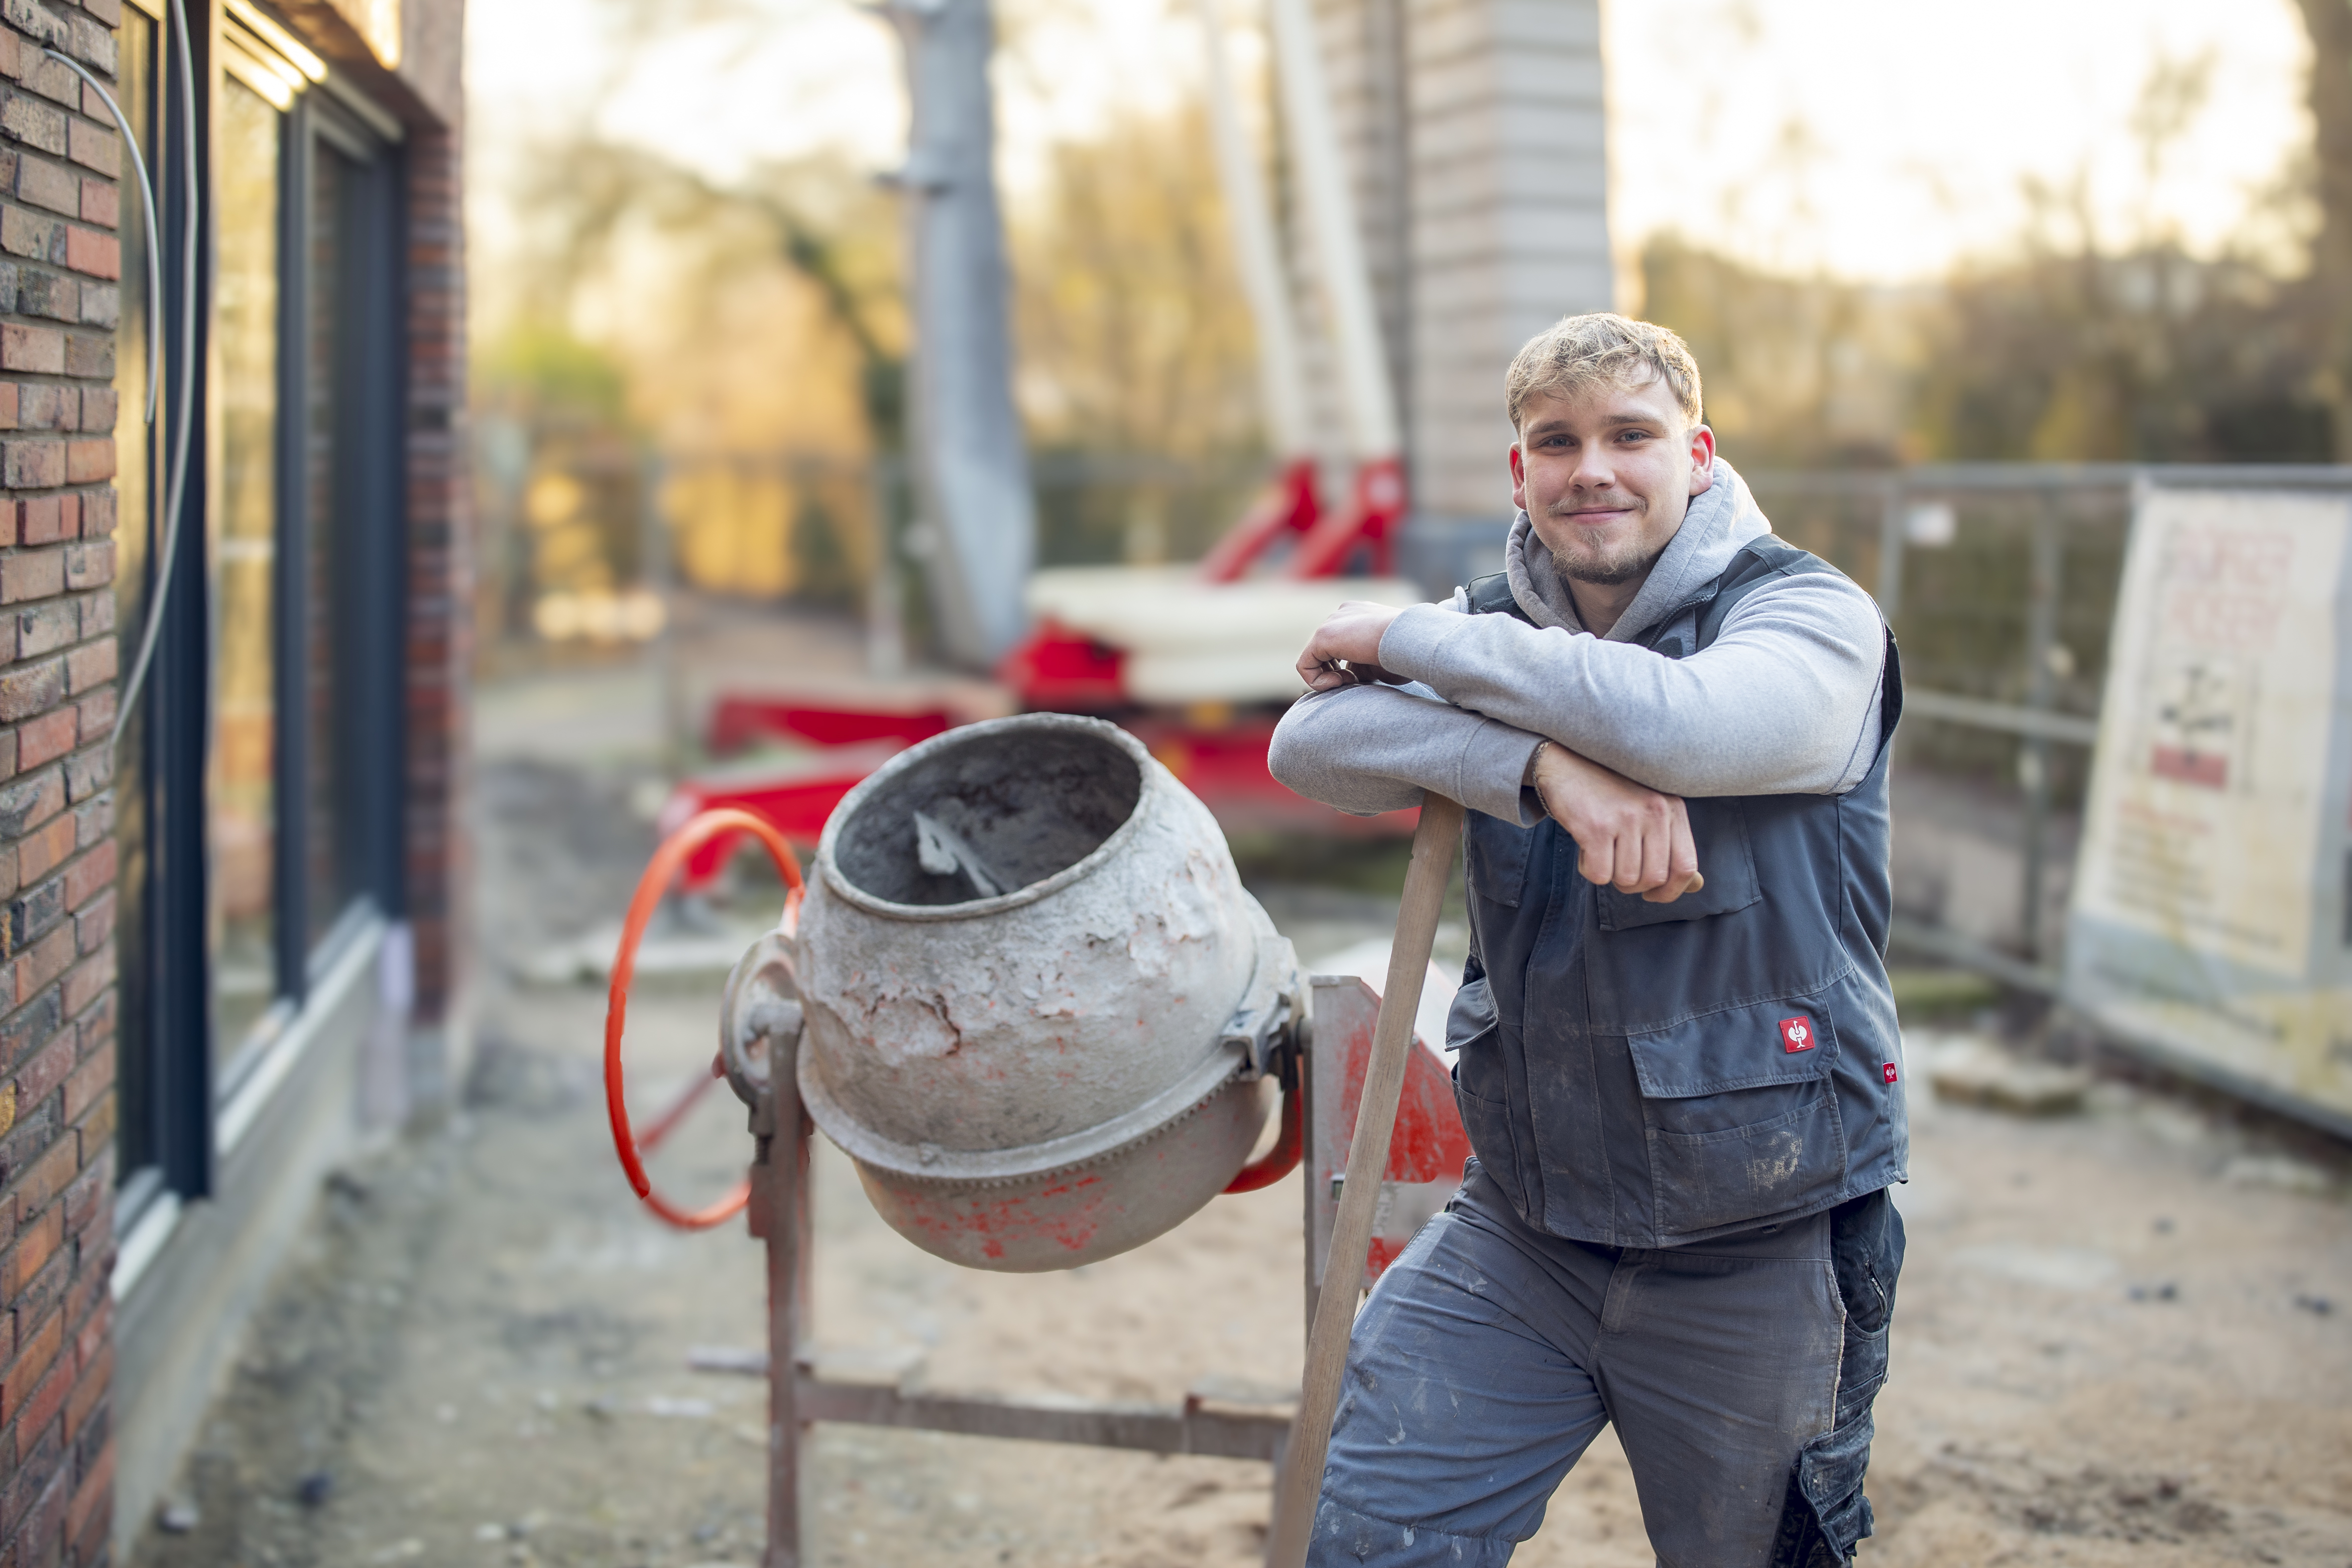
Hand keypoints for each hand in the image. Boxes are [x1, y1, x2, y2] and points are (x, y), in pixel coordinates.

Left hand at [1296, 601, 1405, 690]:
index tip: (1362, 677)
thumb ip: (1364, 663)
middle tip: (1355, 681)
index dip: (1348, 667)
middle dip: (1335, 671)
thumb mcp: (1384, 657)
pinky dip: (1318, 681)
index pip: (1341, 643)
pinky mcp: (1322, 636)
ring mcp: (1331, 622)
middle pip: (1326, 650)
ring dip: (1328, 677)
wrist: (1412, 639)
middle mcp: (1344, 613)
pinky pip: (1305, 665)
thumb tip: (1351, 674)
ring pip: (1313, 658)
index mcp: (1361, 614)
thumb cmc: (1406, 652)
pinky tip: (1339, 683)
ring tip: (1349, 681)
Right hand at [1531, 744, 1702, 902]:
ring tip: (1601, 852)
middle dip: (1633, 885)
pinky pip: (1599, 874)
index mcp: (1672, 808)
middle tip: (1617, 869)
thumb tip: (1696, 885)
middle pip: (1654, 878)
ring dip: (1610, 875)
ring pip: (1625, 879)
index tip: (1653, 894)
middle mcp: (1654, 811)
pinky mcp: (1596, 827)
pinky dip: (1589, 870)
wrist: (1567, 763)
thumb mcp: (1650, 809)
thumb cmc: (1611, 792)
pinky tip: (1586, 849)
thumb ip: (1672, 845)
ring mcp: (1625, 818)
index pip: (1685, 866)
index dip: (1671, 891)